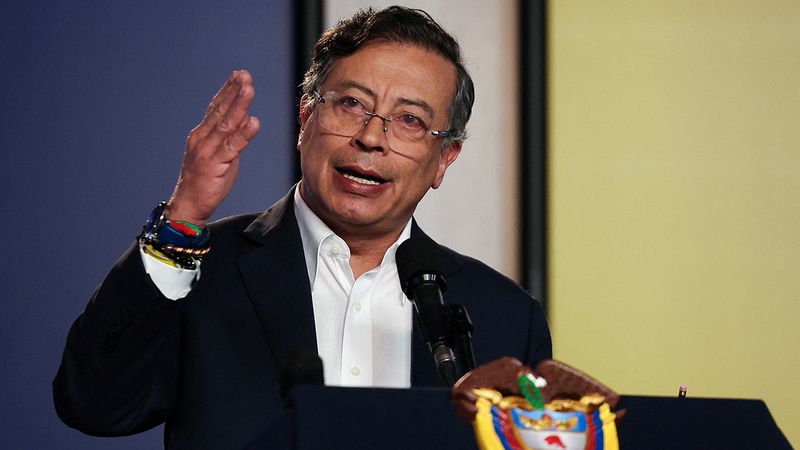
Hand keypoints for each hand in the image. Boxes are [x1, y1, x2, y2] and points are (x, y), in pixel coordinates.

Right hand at [167, 70, 260, 227]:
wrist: (189, 205)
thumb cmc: (206, 181)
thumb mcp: (221, 154)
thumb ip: (230, 136)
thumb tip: (245, 117)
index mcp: (202, 134)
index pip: (216, 107)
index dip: (228, 90)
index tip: (240, 75)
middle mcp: (201, 138)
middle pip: (220, 110)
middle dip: (234, 91)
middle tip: (245, 75)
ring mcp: (206, 151)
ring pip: (226, 124)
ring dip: (238, 105)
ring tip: (249, 89)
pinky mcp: (214, 165)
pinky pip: (231, 147)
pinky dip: (243, 134)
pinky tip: (253, 122)